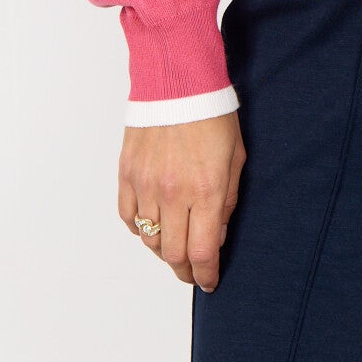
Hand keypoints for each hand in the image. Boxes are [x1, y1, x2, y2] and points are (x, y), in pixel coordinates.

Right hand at [118, 112, 246, 290]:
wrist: (177, 80)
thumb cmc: (212, 114)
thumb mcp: (235, 158)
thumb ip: (227, 200)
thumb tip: (217, 234)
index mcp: (205, 190)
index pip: (203, 252)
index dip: (206, 275)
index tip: (209, 281)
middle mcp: (173, 193)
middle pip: (173, 254)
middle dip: (185, 270)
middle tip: (192, 271)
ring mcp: (146, 184)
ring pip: (149, 239)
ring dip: (163, 250)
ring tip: (174, 245)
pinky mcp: (127, 174)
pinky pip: (128, 217)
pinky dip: (139, 228)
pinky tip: (152, 224)